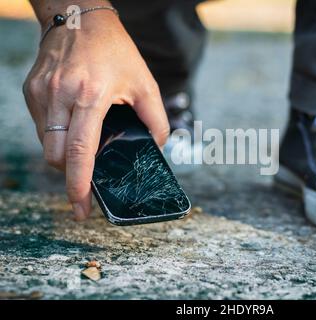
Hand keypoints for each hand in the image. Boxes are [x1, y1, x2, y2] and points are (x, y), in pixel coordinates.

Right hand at [23, 8, 169, 220]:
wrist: (80, 17)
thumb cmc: (115, 50)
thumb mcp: (145, 82)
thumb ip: (156, 119)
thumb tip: (157, 147)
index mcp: (90, 96)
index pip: (79, 150)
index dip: (79, 183)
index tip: (81, 205)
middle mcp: (60, 96)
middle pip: (56, 155)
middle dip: (69, 175)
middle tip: (85, 183)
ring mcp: (41, 93)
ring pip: (46, 143)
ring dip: (62, 156)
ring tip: (82, 153)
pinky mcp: (32, 90)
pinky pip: (41, 127)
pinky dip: (56, 137)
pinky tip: (72, 130)